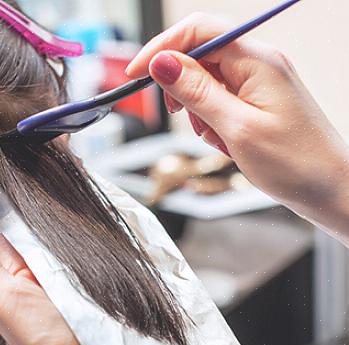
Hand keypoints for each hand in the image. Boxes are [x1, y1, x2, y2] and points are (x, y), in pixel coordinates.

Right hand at [126, 13, 348, 242]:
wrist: (332, 191)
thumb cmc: (297, 164)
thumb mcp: (236, 128)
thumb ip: (196, 91)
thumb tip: (161, 62)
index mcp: (258, 61)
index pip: (198, 31)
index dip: (161, 48)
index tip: (136, 74)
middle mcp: (259, 64)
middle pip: (198, 56)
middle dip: (181, 87)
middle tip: (181, 116)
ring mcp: (258, 81)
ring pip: (204, 81)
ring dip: (197, 111)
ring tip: (218, 138)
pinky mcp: (257, 100)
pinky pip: (218, 99)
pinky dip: (210, 120)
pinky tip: (226, 142)